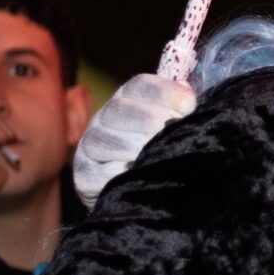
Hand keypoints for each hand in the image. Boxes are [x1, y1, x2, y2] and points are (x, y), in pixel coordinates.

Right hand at [72, 73, 195, 208]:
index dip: (164, 91)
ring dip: (136, 147)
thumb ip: (179, 108)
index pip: (140, 85)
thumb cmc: (159, 150)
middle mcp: (104, 118)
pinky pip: (96, 172)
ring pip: (104, 139)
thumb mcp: (172, 124)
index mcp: (128, 99)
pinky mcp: (84, 175)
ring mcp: (90, 146)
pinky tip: (138, 173)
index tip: (188, 105)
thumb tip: (187, 93)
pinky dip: (118, 173)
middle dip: (151, 118)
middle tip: (174, 129)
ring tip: (158, 154)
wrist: (134, 189)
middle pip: (119, 109)